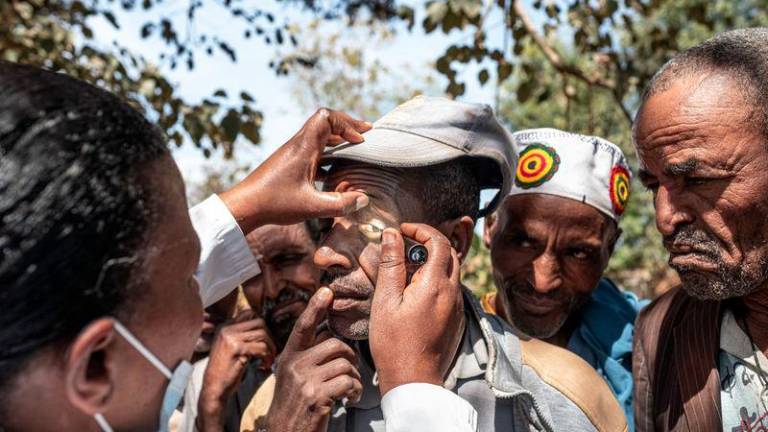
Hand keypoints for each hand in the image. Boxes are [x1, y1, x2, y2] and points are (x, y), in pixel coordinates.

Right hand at [198, 311, 275, 431]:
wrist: (213, 388)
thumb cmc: (225, 370)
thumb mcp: (230, 347)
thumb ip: (241, 335)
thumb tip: (264, 327)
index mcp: (224, 326)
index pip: (249, 312)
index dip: (262, 324)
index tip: (266, 339)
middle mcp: (226, 329)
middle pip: (259, 322)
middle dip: (270, 336)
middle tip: (271, 350)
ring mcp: (231, 338)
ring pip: (263, 334)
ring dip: (271, 348)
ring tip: (269, 359)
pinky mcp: (237, 349)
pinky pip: (261, 348)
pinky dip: (267, 357)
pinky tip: (264, 365)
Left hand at [220, 109, 371, 232]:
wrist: (244, 206)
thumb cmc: (274, 203)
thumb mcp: (311, 207)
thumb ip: (340, 204)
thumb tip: (364, 200)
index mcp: (303, 148)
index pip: (326, 117)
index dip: (346, 123)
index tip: (360, 139)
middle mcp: (298, 145)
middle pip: (324, 122)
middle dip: (346, 127)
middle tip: (365, 136)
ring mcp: (292, 154)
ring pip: (318, 136)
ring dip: (337, 140)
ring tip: (355, 149)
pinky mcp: (289, 164)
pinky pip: (313, 150)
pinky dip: (328, 154)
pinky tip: (336, 171)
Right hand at [264, 287, 362, 431]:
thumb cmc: (294, 407)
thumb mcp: (293, 378)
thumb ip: (307, 358)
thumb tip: (330, 338)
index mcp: (289, 358)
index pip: (303, 326)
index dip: (315, 307)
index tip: (326, 291)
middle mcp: (294, 366)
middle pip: (335, 345)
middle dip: (350, 358)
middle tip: (351, 373)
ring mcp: (305, 381)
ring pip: (345, 364)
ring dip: (354, 378)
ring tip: (350, 390)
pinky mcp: (317, 396)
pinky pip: (348, 382)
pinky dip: (355, 391)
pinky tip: (349, 399)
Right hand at [369, 224, 464, 394]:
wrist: (413, 380)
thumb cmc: (394, 343)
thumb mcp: (385, 300)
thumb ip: (390, 264)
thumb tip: (391, 235)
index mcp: (435, 285)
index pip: (438, 242)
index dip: (421, 230)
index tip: (402, 230)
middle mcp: (452, 292)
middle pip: (449, 254)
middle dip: (428, 243)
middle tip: (404, 245)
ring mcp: (456, 307)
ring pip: (451, 271)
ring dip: (431, 262)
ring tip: (405, 269)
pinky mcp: (455, 319)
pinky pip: (449, 289)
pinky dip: (435, 279)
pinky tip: (414, 292)